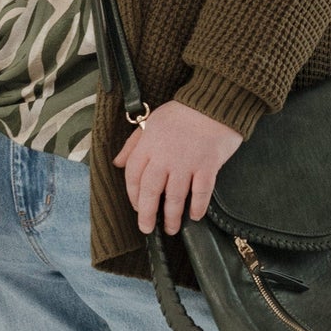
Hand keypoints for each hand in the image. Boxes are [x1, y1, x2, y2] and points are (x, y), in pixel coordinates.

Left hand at [112, 98, 243, 235]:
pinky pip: (201, 192)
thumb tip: (117, 162)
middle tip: (147, 229)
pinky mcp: (208, 166)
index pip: (133, 175)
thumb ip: (133, 144)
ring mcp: (187, 163)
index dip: (133, 195)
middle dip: (147, 214)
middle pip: (150, 191)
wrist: (214, 102)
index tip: (137, 207)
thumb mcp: (151, 121)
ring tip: (172, 228)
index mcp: (148, 145)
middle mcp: (164, 156)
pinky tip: (195, 216)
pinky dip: (197, 207)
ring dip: (171, 216)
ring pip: (174, 197)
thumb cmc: (182, 112)